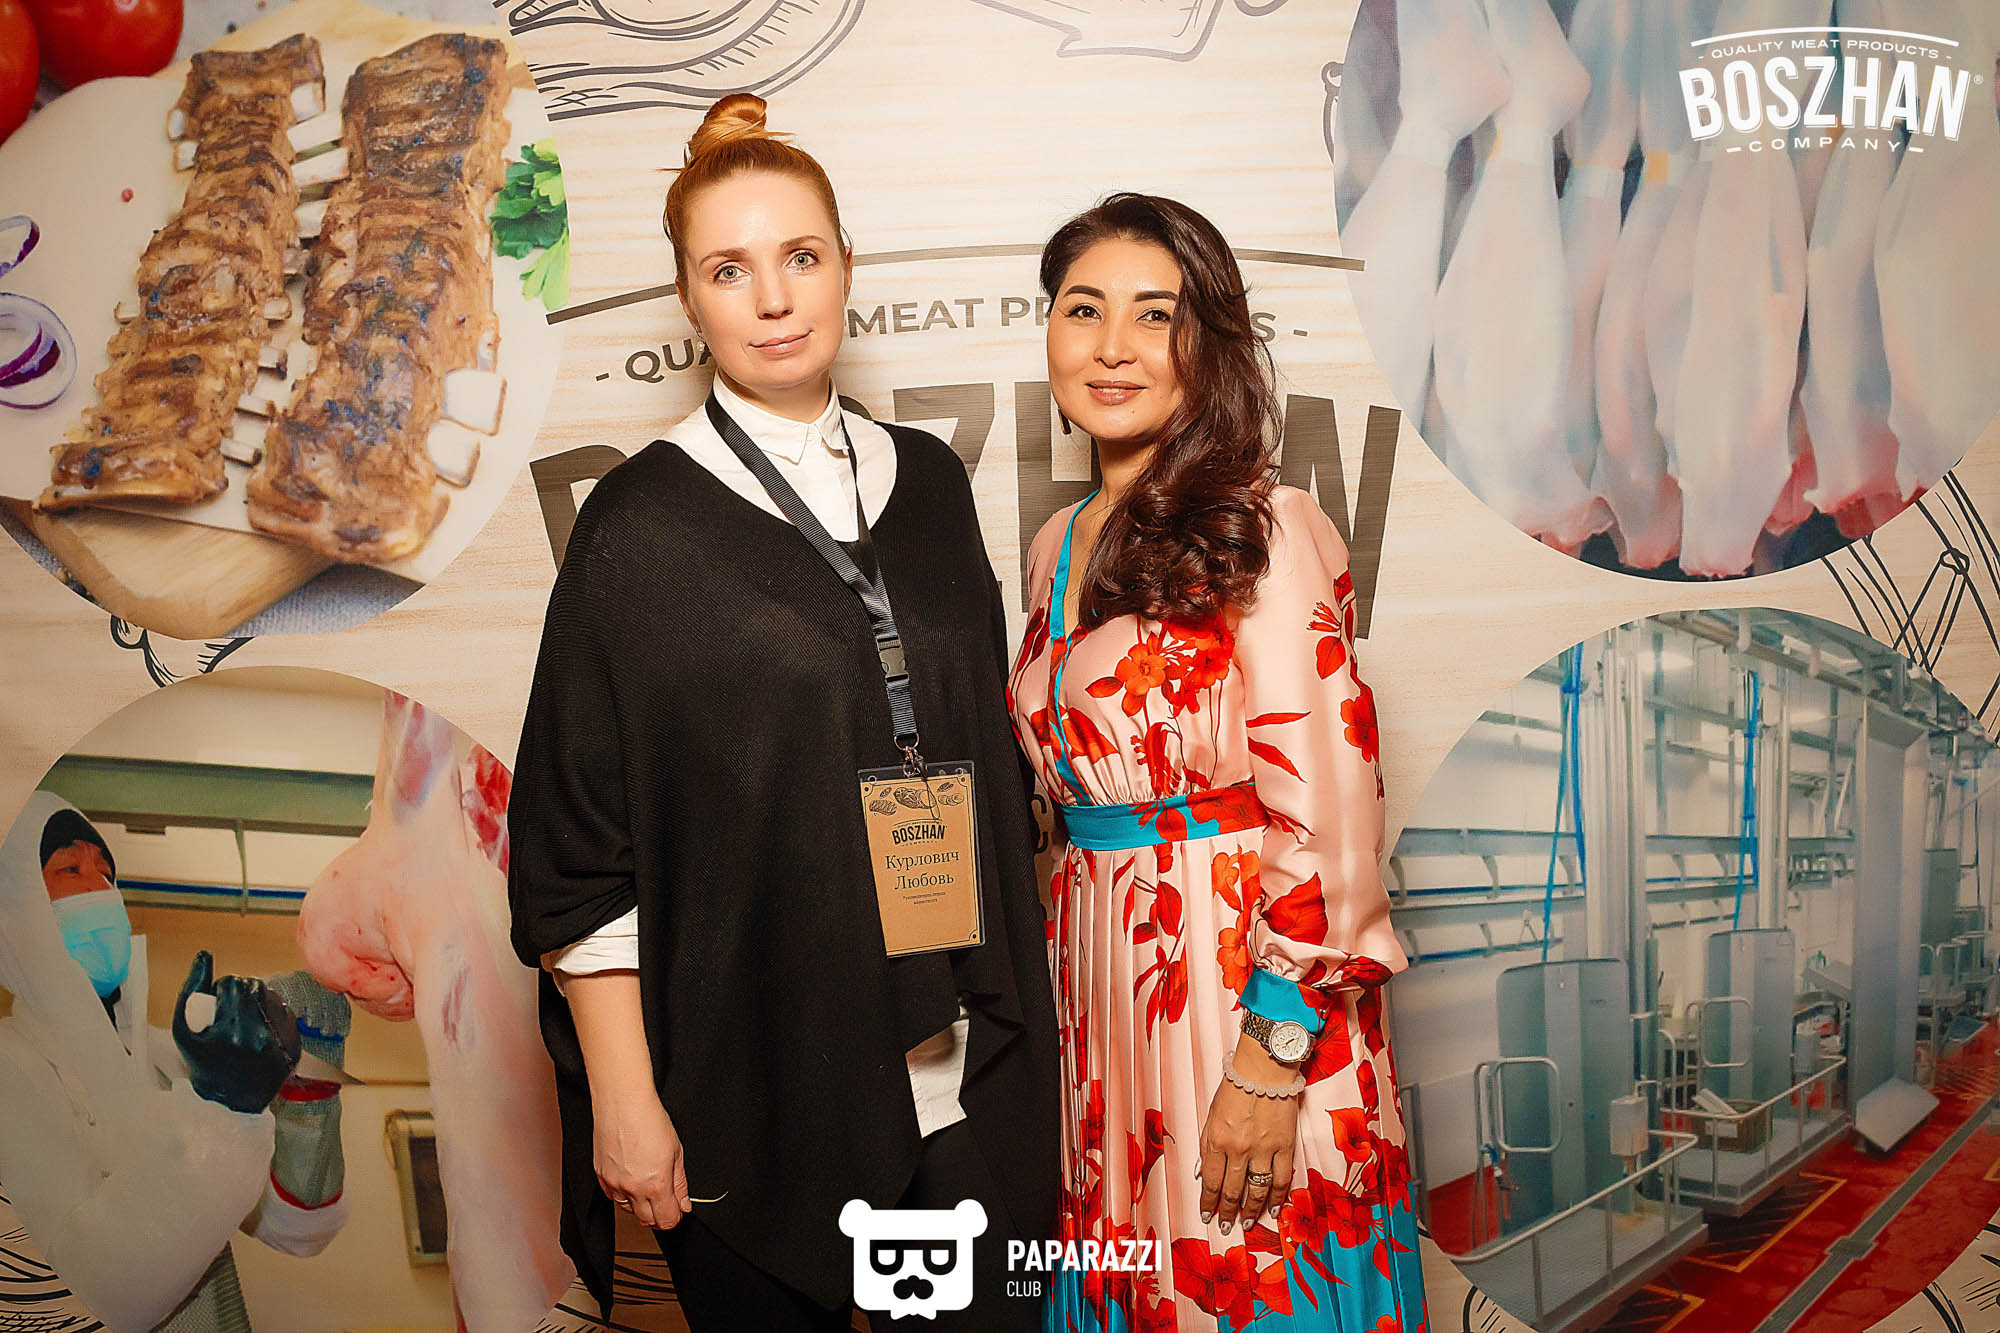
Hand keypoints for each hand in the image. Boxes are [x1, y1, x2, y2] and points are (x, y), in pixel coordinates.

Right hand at [172, 951, 302, 1113]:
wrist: (228, 1099)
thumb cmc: (203, 1063)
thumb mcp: (183, 1030)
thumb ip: (191, 989)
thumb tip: (204, 955)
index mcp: (231, 1031)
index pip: (235, 984)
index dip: (224, 987)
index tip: (217, 1001)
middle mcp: (259, 1036)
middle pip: (257, 987)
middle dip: (242, 991)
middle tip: (232, 1006)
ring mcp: (280, 1043)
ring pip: (274, 998)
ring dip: (260, 1000)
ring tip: (246, 1016)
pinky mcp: (295, 1048)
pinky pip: (287, 1016)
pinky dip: (274, 1016)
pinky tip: (260, 1027)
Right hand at [594, 1092, 692, 1231]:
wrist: (623, 1104)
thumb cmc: (649, 1120)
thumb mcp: (676, 1152)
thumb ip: (680, 1184)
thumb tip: (684, 1204)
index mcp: (656, 1185)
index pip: (666, 1220)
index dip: (675, 1217)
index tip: (677, 1208)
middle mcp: (634, 1189)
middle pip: (647, 1220)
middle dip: (659, 1214)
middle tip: (665, 1199)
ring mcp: (614, 1184)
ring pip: (629, 1210)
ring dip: (640, 1205)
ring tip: (647, 1184)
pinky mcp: (601, 1177)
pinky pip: (613, 1197)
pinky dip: (623, 1194)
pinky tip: (631, 1178)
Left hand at [1199, 1035, 1300, 1232]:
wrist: (1264, 1069)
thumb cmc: (1235, 1088)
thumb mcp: (1211, 1116)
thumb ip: (1207, 1146)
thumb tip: (1203, 1174)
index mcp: (1217, 1140)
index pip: (1211, 1182)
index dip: (1208, 1202)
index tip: (1207, 1215)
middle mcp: (1239, 1149)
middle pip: (1232, 1191)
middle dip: (1227, 1213)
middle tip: (1226, 1226)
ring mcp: (1263, 1149)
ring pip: (1257, 1191)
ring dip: (1251, 1211)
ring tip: (1246, 1225)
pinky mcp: (1284, 1146)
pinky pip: (1281, 1180)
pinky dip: (1278, 1198)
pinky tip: (1274, 1211)